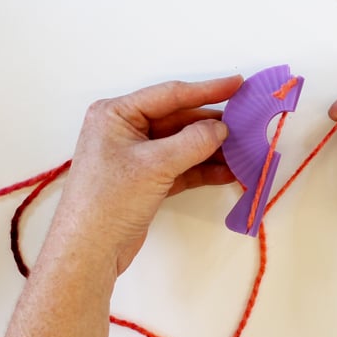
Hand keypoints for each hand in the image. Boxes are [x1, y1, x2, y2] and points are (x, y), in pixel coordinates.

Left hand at [52, 76, 242, 274]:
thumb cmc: (109, 200)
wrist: (89, 252)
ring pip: (185, 145)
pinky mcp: (148, 180)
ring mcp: (138, 156)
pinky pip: (183, 167)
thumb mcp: (154, 165)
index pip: (170, 95)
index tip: (237, 84)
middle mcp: (127, 130)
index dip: (207, 90)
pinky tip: (229, 172)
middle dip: (212, 126)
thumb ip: (192, 142)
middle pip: (180, 120)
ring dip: (213, 150)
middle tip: (247, 125)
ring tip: (243, 152)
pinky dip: (205, 169)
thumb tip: (222, 128)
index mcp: (117, 114)